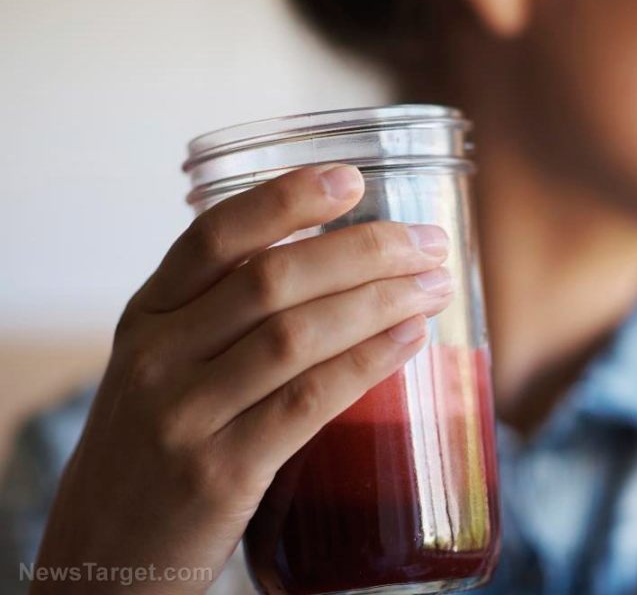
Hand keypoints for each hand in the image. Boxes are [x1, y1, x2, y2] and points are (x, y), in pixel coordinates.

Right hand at [31, 165, 453, 593]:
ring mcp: (185, 416)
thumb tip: (335, 265)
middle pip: (273, 278)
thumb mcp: (163, 368)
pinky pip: (308, 402)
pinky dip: (366, 364)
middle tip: (429, 243)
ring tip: (434, 285)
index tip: (352, 178)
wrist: (106, 554)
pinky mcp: (220, 472)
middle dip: (364, 250)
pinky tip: (410, 340)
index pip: (213, 236)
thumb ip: (223, 317)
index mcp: (146, 317)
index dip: (286, 199)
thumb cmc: (157, 449)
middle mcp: (157, 357)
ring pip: (296, 334)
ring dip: (380, 301)